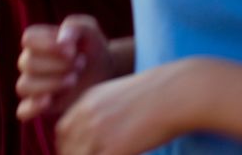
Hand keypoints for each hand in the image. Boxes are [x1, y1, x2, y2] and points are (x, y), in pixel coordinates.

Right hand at [17, 16, 115, 121]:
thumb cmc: (93, 47)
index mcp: (38, 41)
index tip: (71, 50)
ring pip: (24, 86)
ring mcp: (33, 86)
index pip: (28, 39)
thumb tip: (61, 40)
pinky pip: (23, 111)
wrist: (104, 72)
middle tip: (81, 64)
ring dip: (50, 83)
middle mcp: (31, 63)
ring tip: (74, 80)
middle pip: (27, 63)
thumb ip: (75, 26)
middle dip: (55, 64)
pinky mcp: (39, 106)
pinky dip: (32, 107)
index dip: (47, 44)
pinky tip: (50, 100)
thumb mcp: (90, 30)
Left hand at [58, 60, 202, 154]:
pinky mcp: (113, 149)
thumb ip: (105, 111)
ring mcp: (98, 132)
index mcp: (89, 99)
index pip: (63, 130)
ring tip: (114, 152)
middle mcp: (88, 115)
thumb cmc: (160, 93)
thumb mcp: (123, 94)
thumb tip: (105, 132)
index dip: (68, 145)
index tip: (80, 152)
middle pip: (65, 147)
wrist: (179, 93)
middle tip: (97, 154)